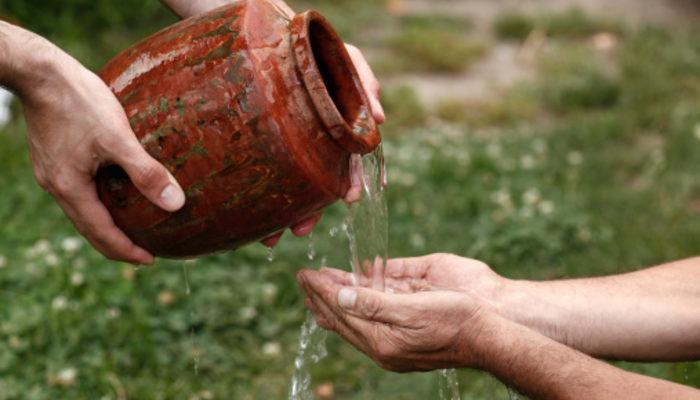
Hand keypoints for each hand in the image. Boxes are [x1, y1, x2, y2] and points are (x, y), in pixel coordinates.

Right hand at [22, 50, 185, 264]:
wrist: (40, 72)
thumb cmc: (80, 102)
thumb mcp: (119, 138)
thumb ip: (146, 173)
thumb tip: (176, 204)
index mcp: (70, 189)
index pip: (101, 234)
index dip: (127, 251)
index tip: (150, 260)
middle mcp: (57, 186)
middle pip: (89, 229)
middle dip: (118, 244)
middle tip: (144, 252)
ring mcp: (52, 172)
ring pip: (83, 210)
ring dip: (108, 224)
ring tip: (133, 227)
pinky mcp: (54, 158)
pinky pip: (79, 191)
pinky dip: (99, 202)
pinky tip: (116, 192)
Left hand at [164, 0, 384, 208]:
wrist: (269, 32)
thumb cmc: (312, 47)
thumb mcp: (342, 57)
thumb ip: (363, 81)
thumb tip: (380, 118)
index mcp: (337, 126)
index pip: (349, 158)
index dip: (350, 180)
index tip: (351, 199)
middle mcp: (314, 140)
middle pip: (314, 181)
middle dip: (310, 208)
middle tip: (300, 229)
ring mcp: (288, 144)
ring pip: (287, 185)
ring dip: (281, 211)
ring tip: (271, 236)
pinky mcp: (263, 144)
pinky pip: (262, 175)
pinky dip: (259, 198)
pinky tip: (249, 216)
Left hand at [297, 267, 486, 371]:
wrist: (487, 338)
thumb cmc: (456, 319)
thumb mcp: (414, 308)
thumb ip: (374, 304)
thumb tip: (340, 296)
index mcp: (381, 341)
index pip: (340, 311)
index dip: (321, 289)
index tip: (304, 272)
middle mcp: (381, 348)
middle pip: (340, 320)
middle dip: (320, 296)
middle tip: (303, 277)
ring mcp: (389, 349)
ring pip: (350, 323)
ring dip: (333, 303)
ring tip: (318, 287)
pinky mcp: (399, 344)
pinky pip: (364, 326)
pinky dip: (352, 310)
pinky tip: (349, 302)